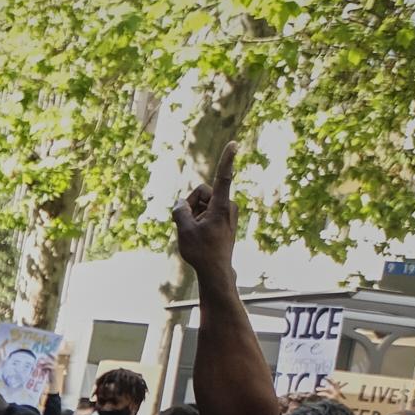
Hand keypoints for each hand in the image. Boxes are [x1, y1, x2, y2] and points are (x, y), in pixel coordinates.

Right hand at [171, 139, 241, 273]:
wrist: (216, 271)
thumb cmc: (202, 251)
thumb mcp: (184, 230)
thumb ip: (180, 211)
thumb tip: (180, 203)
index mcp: (221, 206)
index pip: (223, 177)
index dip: (227, 159)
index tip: (234, 143)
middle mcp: (228, 206)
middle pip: (202, 192)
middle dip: (191, 204)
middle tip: (189, 224)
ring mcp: (227, 212)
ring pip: (203, 202)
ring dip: (194, 213)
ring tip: (196, 232)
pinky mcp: (225, 218)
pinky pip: (206, 210)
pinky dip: (199, 218)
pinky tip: (200, 234)